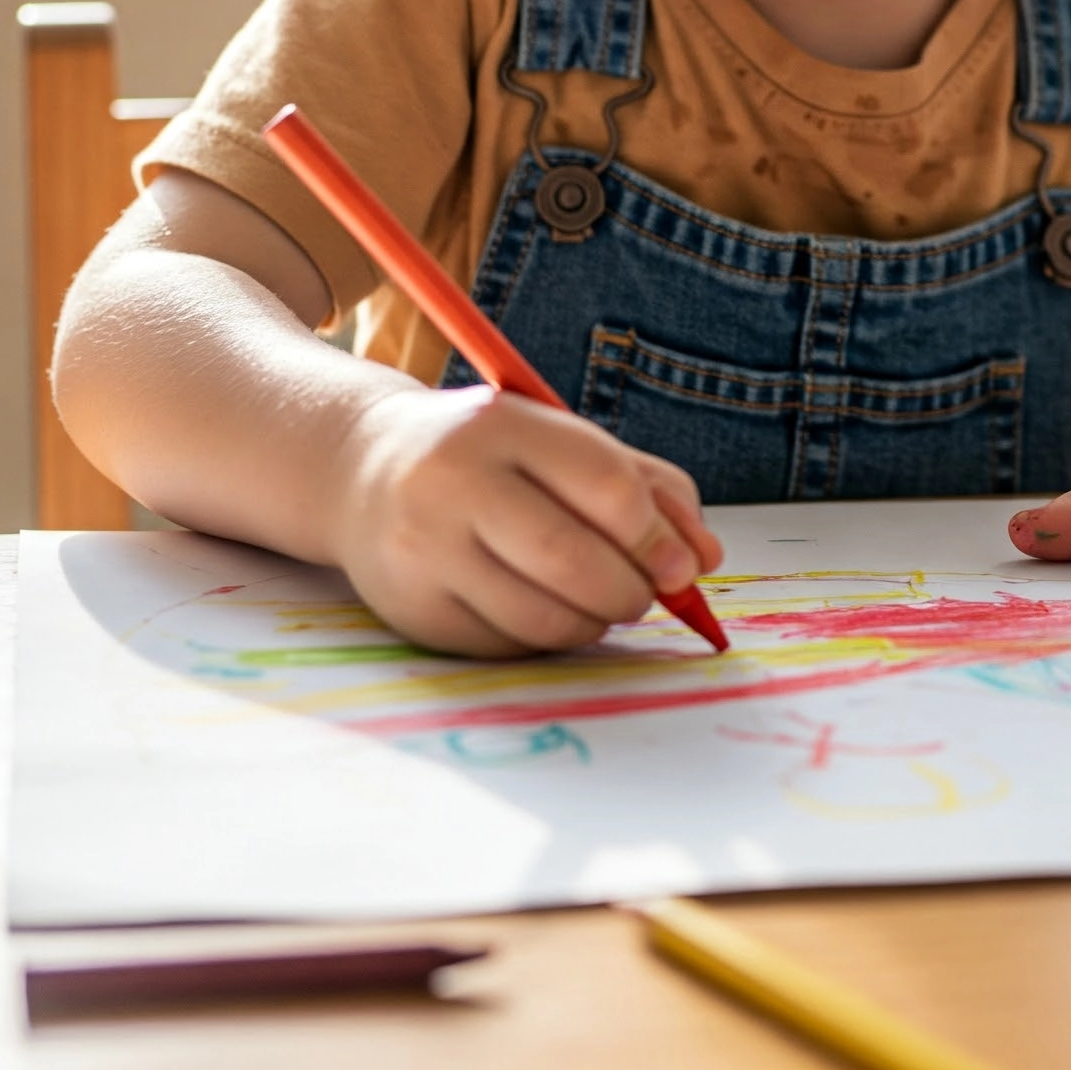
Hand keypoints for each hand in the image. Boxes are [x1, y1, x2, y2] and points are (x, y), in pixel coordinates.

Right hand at [333, 385, 723, 655]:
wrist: (367, 469)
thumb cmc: (493, 455)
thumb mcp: (562, 442)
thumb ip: (645, 487)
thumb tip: (704, 558)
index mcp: (502, 425)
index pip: (605, 486)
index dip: (661, 535)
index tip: (686, 563)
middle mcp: (452, 483)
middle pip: (572, 558)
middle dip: (634, 589)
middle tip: (650, 593)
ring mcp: (422, 550)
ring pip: (542, 615)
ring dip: (597, 621)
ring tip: (605, 602)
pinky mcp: (411, 610)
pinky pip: (508, 644)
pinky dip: (550, 637)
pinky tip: (551, 609)